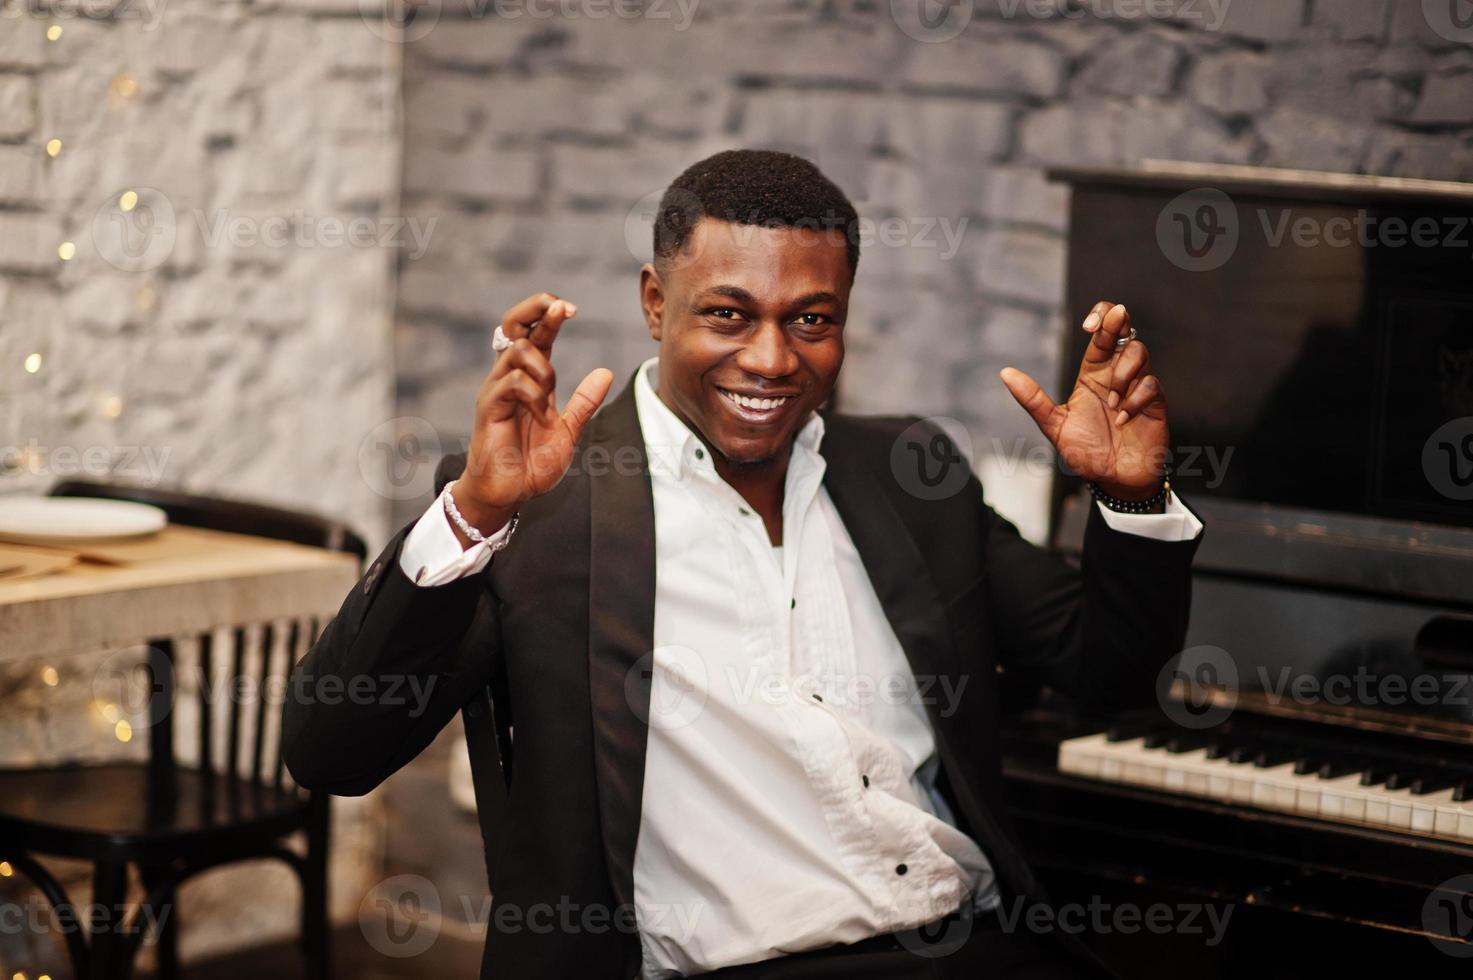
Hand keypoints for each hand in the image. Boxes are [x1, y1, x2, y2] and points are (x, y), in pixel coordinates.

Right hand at [452, 292, 613, 543]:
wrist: (508, 493)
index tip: (571, 308)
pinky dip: (535, 397)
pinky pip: (513, 383)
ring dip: (545, 368)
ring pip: (518, 351)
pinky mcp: (489, 408)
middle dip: (536, 309)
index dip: (548, 314)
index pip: (534, 333)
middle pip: (512, 323)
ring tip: (549, 400)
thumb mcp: (568, 431)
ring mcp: (496, 390)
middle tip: (560, 309)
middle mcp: (508, 377)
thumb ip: (584, 403)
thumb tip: (606, 373)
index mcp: (528, 379)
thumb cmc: (531, 463)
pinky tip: (541, 419)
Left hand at [999, 301, 1168, 500]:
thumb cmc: (1086, 453)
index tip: (1088, 325)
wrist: (1113, 481)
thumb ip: (1033, 399)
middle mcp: (1115, 375)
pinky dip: (1136, 399)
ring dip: (1123, 373)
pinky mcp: (1154, 404)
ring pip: (1139, 354)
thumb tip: (1005, 373)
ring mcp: (1136, 388)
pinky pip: (1151, 386)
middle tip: (1113, 321)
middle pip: (1124, 332)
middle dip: (1118, 322)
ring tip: (1112, 402)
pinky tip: (1123, 419)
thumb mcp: (1054, 426)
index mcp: (1093, 374)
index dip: (1100, 318)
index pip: (1100, 334)